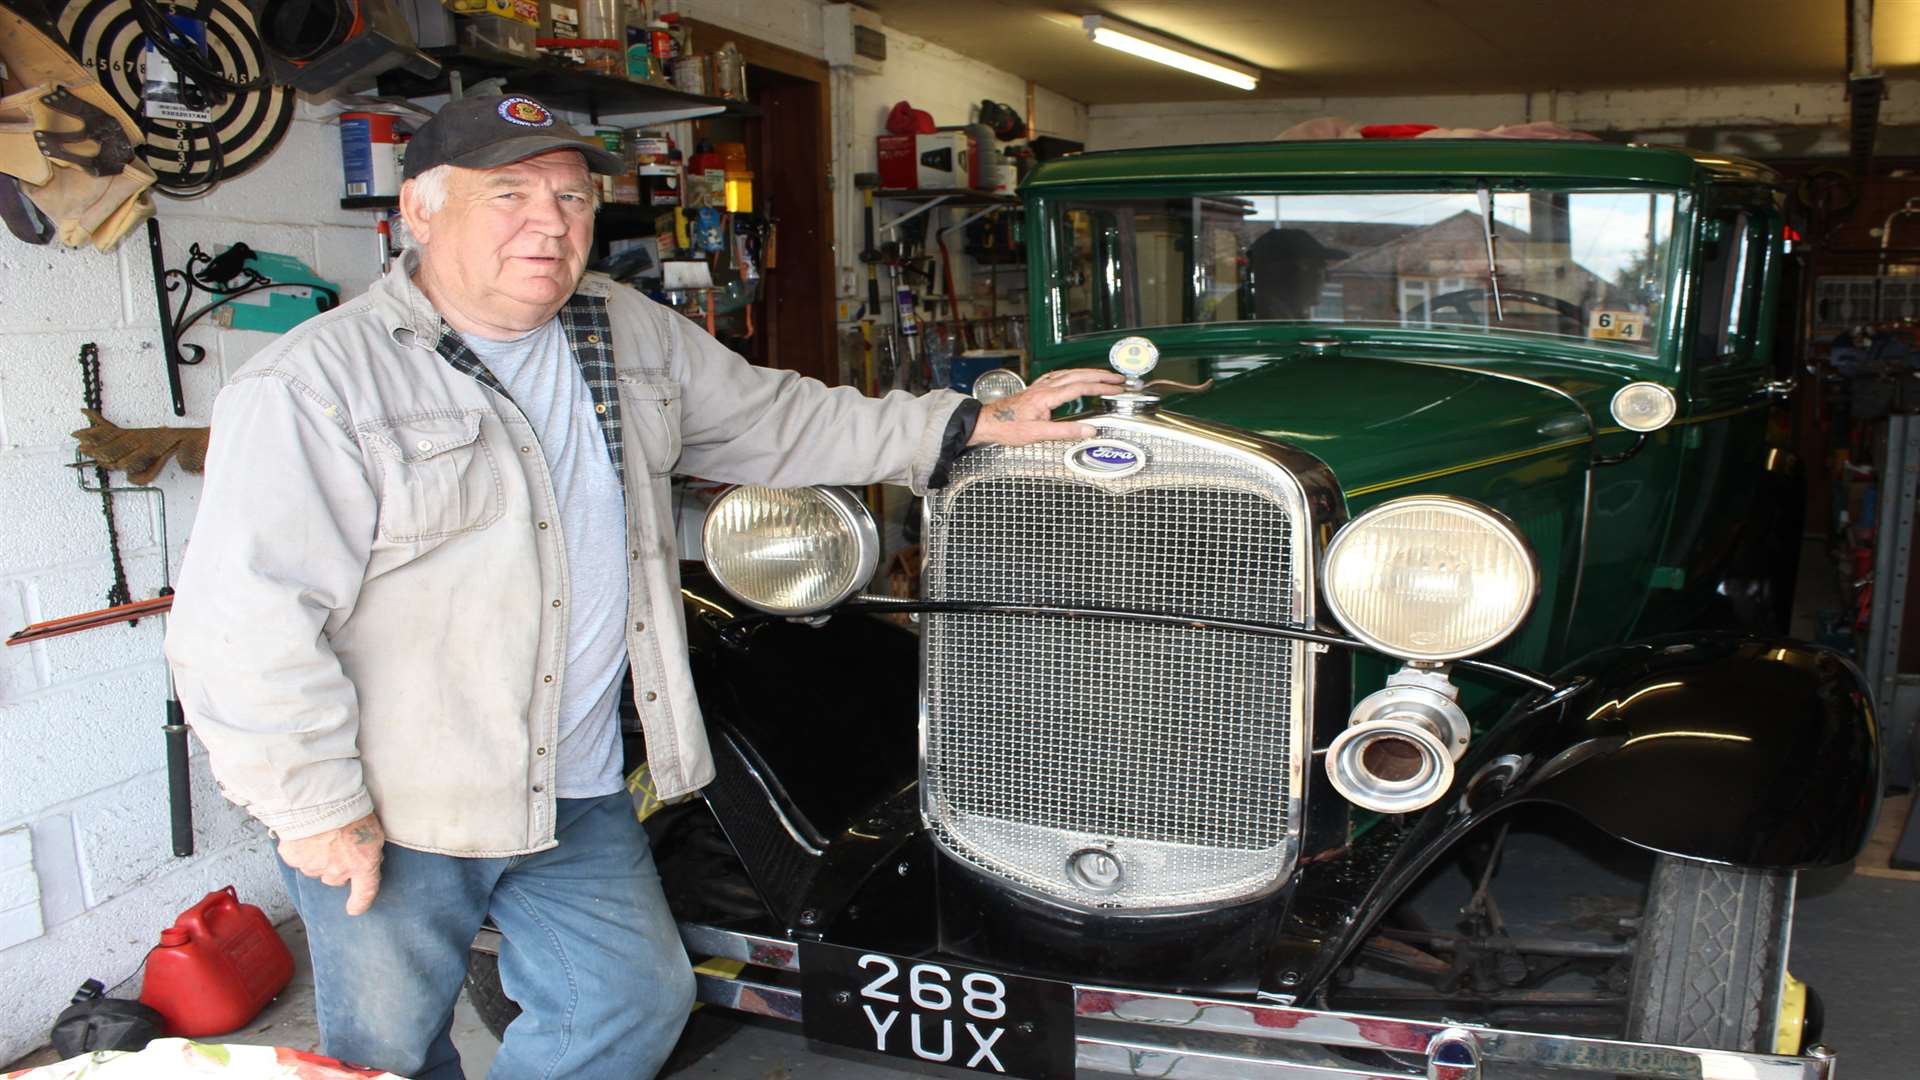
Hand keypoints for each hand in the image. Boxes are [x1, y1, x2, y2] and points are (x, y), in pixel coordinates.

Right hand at [278, 812, 385, 915]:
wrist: (322, 801)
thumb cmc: (352, 811)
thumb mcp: (373, 830)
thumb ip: (368, 849)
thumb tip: (363, 857)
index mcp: (363, 865)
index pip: (365, 892)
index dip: (360, 902)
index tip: (354, 909)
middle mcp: (338, 872)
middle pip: (335, 878)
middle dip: (336, 866)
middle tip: (337, 845)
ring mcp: (314, 867)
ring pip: (315, 868)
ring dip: (318, 857)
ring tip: (321, 834)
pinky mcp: (294, 857)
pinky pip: (297, 857)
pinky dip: (300, 848)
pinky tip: (306, 833)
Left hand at [967, 368, 1128, 446]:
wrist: (987, 422)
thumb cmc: (1007, 427)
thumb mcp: (1037, 434)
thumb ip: (1065, 432)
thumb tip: (1089, 430)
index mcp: (1046, 396)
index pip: (1080, 387)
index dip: (1101, 387)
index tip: (1116, 389)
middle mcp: (1044, 387)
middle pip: (1078, 375)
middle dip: (1100, 376)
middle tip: (1118, 379)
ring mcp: (1040, 386)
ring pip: (1069, 373)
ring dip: (1089, 373)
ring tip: (1105, 376)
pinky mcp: (1036, 389)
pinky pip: (1059, 376)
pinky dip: (1074, 374)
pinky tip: (1076, 376)